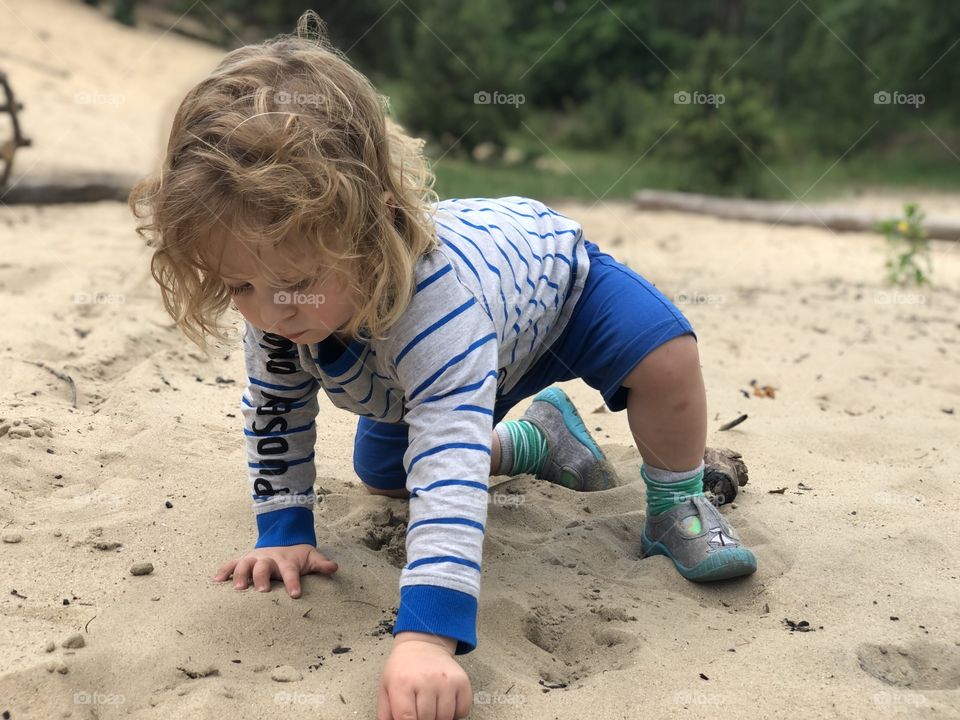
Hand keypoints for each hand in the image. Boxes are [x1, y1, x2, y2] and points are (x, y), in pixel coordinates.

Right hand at [211, 544, 337, 597]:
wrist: (282, 541)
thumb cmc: (297, 557)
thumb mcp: (311, 557)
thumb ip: (321, 564)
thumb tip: (334, 568)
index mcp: (286, 560)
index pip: (290, 571)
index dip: (293, 582)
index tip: (295, 595)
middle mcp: (268, 558)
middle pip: (263, 566)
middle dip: (262, 578)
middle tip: (262, 591)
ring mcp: (254, 558)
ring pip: (244, 564)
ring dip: (240, 575)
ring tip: (237, 589)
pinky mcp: (243, 560)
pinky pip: (230, 564)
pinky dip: (223, 571)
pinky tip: (215, 581)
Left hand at [378, 632, 470, 719]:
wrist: (423, 645)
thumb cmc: (403, 670)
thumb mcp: (386, 688)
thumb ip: (386, 713)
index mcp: (402, 683)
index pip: (407, 718)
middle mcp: (426, 680)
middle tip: (419, 711)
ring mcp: (446, 681)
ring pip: (446, 718)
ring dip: (439, 718)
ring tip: (432, 707)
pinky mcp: (462, 681)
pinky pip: (463, 711)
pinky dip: (455, 713)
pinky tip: (445, 703)